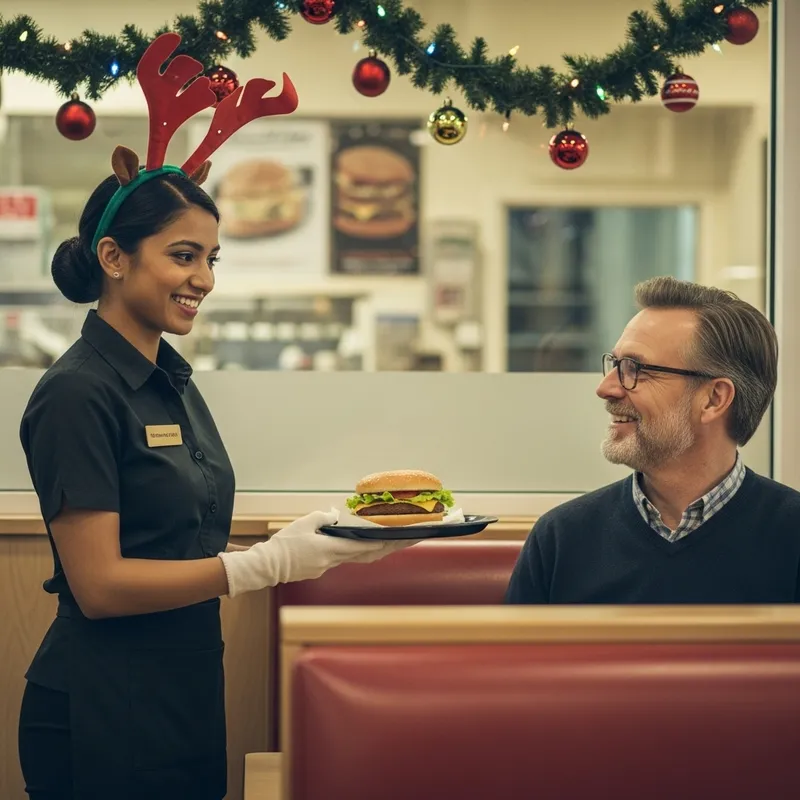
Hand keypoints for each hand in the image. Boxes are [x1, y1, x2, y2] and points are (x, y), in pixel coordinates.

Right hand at [218, 509, 415, 597]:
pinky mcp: (320, 569)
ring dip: (374, 551)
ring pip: (357, 558)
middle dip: (388, 547)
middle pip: (367, 554)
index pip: (364, 545)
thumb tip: (335, 514)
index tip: (399, 537)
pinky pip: (343, 559)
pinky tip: (362, 545)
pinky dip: (356, 552)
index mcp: (330, 548)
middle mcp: (333, 560)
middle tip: (406, 541)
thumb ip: (323, 518)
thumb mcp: (304, 523)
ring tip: (391, 543)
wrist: (267, 566)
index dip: (383, 541)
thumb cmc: (284, 544)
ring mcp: (327, 567)